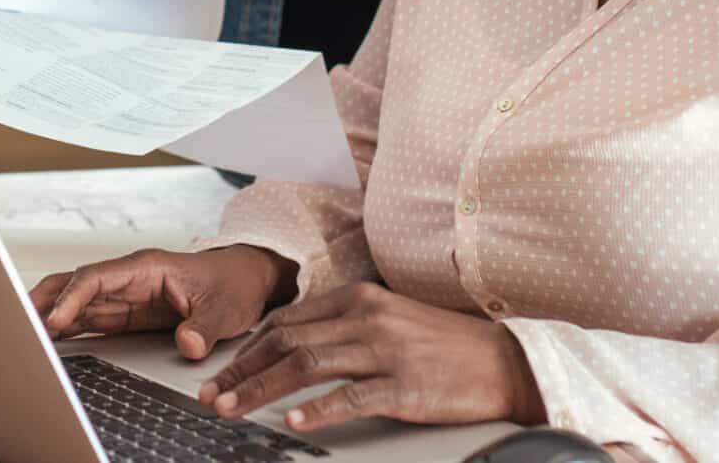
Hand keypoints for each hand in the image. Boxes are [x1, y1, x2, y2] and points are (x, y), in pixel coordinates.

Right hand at [29, 246, 294, 359]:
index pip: (97, 277)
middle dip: (44, 300)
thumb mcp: (226, 309)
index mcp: (146, 267)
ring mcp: (124, 295)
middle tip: (17, 321)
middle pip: (74, 284)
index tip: (55, 321)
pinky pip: (88, 316)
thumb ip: (204, 326)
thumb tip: (188, 344)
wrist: (245, 282)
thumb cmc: (233, 285)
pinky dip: (65, 325)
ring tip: (22, 332)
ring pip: (75, 300)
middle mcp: (128, 278)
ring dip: (49, 313)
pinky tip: (48, 338)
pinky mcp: (126, 312)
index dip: (72, 298)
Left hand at [198, 282, 543, 431]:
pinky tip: (291, 421)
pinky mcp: (406, 385)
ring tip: (233, 408)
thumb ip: (344, 325)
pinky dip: (316, 409)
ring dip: (262, 388)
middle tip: (213, 394)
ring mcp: (387, 351)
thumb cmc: (446, 346)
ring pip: (308, 365)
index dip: (248, 348)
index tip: (222, 372)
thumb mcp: (390, 319)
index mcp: (361, 298)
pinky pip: (351, 396)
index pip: (288, 321)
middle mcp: (368, 318)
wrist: (506, 362)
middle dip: (243, 369)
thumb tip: (293, 343)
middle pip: (288, 341)